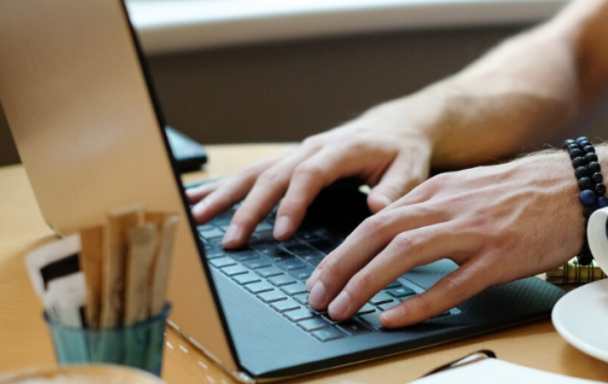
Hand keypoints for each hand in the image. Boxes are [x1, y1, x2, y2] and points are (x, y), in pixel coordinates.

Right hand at [186, 100, 437, 248]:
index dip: (292, 203)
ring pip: (254, 173)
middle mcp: (312, 148)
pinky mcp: (289, 162)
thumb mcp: (411, 168)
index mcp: (341, 149)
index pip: (309, 175)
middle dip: (249, 209)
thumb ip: (395, 189)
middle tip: (232, 240)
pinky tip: (196, 198)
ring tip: (196, 217)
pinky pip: (252, 174)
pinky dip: (223, 186)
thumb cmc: (403, 150)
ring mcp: (296, 154)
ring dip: (225, 196)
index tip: (280, 232)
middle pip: (273, 176)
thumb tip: (376, 208)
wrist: (395, 126)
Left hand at [305, 152, 585, 326]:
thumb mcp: (466, 191)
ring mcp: (473, 232)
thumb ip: (430, 210)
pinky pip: (451, 283)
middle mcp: (447, 207)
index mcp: (436, 191)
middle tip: (316, 297)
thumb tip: (393, 236)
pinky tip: (394, 317)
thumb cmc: (522, 193)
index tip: (320, 278)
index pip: (373, 221)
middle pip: (376, 234)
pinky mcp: (498, 258)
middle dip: (339, 268)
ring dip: (365, 283)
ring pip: (403, 254)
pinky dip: (417, 302)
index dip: (340, 252)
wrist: (575, 186)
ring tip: (342, 309)